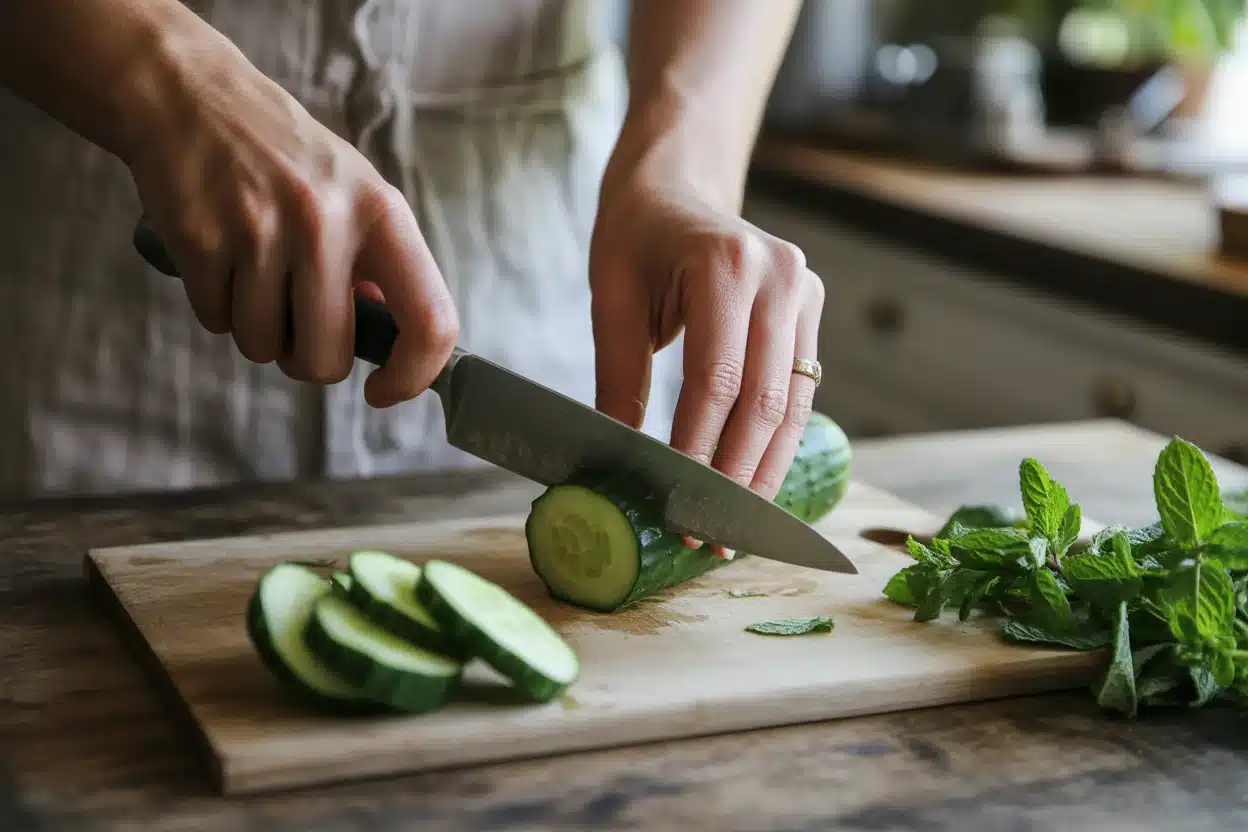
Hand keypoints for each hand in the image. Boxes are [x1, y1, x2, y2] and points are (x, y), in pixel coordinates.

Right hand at [127, 29, 456, 407]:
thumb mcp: (356, 194)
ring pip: (263, 347)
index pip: (429, 320)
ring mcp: (261, 232)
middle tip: (297, 322)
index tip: (385, 389)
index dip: (413, 375)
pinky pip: (216, 322)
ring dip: (257, 330)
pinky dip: (216, 306)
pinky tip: (220, 259)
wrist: (191, 98)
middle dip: (308, 359)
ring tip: (254, 273)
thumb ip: (380, 266)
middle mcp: (327, 223)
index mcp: (382, 216)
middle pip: (326, 357)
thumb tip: (397, 341)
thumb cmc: (286, 159)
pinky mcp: (201, 240)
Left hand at [589, 163, 824, 548]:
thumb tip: (618, 462)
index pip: (717, 381)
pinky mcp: (810, 311)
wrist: (676, 186)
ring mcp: (804, 291)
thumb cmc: (635, 236)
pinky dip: (775, 443)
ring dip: (763, 472)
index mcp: (726, 265)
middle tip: (705, 534)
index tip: (676, 506)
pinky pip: (799, 392)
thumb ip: (619, 379)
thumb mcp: (612, 299)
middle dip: (734, 477)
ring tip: (732, 526)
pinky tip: (751, 483)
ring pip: (793, 406)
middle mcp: (780, 276)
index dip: (698, 451)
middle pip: (766, 402)